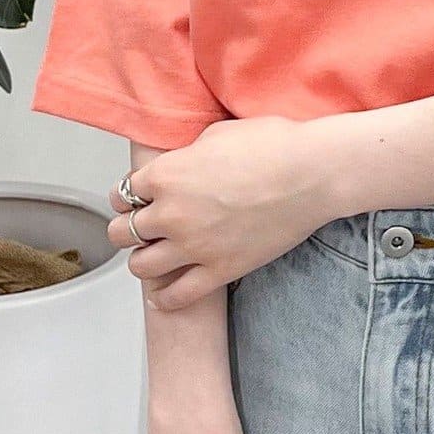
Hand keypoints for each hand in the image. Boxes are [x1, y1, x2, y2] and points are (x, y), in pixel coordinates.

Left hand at [107, 116, 335, 311]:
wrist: (312, 173)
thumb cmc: (273, 146)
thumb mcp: (216, 135)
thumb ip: (188, 155)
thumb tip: (184, 164)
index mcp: (166, 175)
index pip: (122, 193)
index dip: (128, 197)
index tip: (135, 200)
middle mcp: (171, 213)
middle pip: (122, 232)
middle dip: (128, 229)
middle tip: (140, 229)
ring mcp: (194, 246)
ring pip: (141, 267)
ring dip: (143, 261)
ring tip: (154, 257)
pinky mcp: (220, 270)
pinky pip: (178, 296)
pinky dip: (165, 299)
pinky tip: (163, 296)